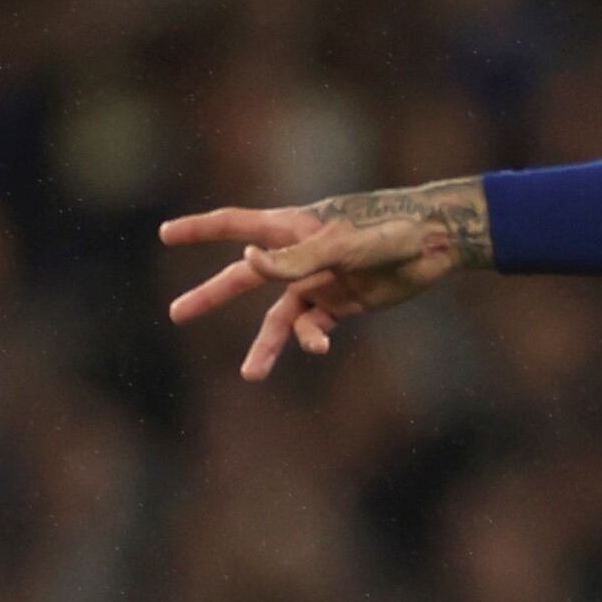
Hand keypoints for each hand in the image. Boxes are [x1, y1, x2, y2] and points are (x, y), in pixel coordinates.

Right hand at [161, 179, 491, 378]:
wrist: (437, 245)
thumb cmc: (391, 232)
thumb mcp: (343, 245)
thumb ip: (296, 257)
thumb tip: (244, 263)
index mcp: (293, 228)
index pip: (235, 225)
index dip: (199, 229)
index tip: (164, 234)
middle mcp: (299, 255)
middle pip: (243, 278)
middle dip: (211, 295)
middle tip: (176, 314)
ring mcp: (318, 281)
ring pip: (279, 316)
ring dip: (266, 345)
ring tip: (251, 375)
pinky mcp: (341, 304)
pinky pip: (313, 326)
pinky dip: (311, 339)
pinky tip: (317, 348)